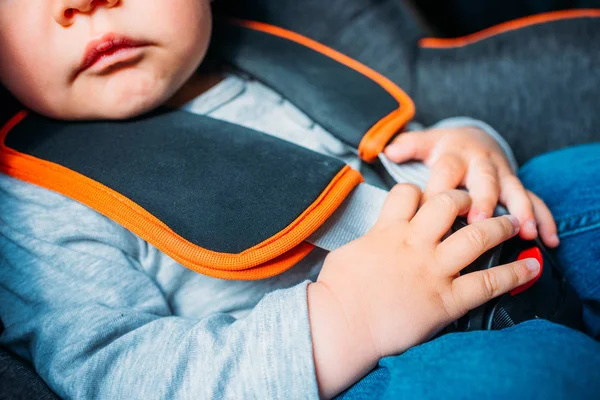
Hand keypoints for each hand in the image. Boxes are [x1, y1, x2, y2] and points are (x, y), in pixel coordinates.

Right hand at [308, 185, 539, 397]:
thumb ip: (371, 238)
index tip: (430, 196)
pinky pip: (487, 282)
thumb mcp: (348, 253)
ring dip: (500, 226)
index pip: (409, 193)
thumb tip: (376, 236)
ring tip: (513, 223)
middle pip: (449, 204)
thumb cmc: (337, 292)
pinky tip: (529, 268)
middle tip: (478, 202)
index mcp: (387, 231)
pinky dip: (514, 274)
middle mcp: (414, 243)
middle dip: (467, 198)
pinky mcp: (446, 299)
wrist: (341, 324)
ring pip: (476, 236)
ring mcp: (432, 270)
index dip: (423, 190)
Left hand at [384, 126, 558, 246]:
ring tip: (525, 231)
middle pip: (484, 179)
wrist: (473, 138)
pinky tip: (548, 240)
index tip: (435, 205)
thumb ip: (408, 147)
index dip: (441, 187)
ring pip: (513, 190)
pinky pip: (535, 201)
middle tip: (481, 220)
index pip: (446, 169)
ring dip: (521, 211)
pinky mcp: (515, 186)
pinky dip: (544, 219)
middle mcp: (480, 163)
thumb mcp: (424, 143)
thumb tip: (388, 149)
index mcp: (454, 154)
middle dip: (485, 199)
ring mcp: (501, 175)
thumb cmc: (443, 149)